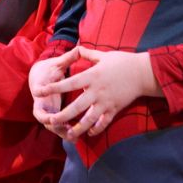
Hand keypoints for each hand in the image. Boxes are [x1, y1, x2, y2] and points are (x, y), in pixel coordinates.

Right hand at [29, 49, 78, 135]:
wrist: (40, 76)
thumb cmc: (48, 70)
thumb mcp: (56, 64)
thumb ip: (67, 59)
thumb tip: (78, 48)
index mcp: (40, 90)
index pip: (37, 98)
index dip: (42, 107)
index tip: (50, 112)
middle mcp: (41, 103)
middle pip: (43, 118)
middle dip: (53, 124)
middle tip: (64, 127)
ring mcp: (48, 111)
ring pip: (52, 125)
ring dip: (61, 131)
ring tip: (74, 135)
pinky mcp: (54, 115)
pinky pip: (59, 126)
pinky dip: (65, 131)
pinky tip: (77, 135)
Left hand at [40, 47, 160, 139]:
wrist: (143, 73)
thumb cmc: (122, 62)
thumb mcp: (102, 55)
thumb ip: (86, 55)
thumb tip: (76, 48)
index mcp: (91, 76)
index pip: (68, 83)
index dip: (53, 87)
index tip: (39, 90)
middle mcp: (96, 91)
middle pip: (76, 106)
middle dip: (62, 115)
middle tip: (50, 120)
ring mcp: (106, 102)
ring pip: (89, 118)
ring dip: (78, 127)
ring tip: (69, 134)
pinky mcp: (115, 109)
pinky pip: (104, 122)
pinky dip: (97, 128)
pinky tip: (89, 133)